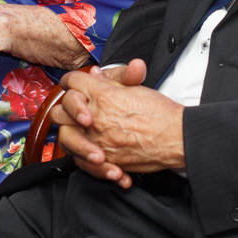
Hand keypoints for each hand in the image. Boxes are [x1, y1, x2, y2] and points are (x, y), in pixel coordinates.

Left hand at [50, 60, 184, 187]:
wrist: (176, 138)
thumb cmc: (161, 113)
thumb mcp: (136, 88)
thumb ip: (112, 80)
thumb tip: (96, 75)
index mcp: (102, 95)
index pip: (73, 81)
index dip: (72, 82)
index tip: (76, 87)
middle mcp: (95, 117)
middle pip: (61, 111)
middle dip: (66, 110)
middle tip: (77, 112)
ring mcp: (97, 140)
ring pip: (65, 138)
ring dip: (71, 137)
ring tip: (85, 136)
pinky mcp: (104, 160)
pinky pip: (82, 162)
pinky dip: (87, 161)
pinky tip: (98, 156)